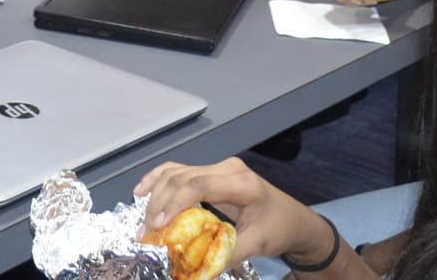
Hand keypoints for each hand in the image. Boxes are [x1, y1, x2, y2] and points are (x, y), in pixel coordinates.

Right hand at [134, 157, 337, 265]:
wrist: (294, 219)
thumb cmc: (278, 230)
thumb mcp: (257, 245)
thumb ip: (226, 254)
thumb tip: (196, 269)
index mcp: (241, 183)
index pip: (200, 184)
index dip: (175, 201)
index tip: (157, 225)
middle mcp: (227, 168)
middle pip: (183, 177)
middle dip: (159, 202)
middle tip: (145, 231)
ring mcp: (219, 167)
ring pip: (177, 172)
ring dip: (156, 193)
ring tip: (142, 220)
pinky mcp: (213, 172)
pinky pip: (180, 170)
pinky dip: (159, 179)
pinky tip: (141, 191)